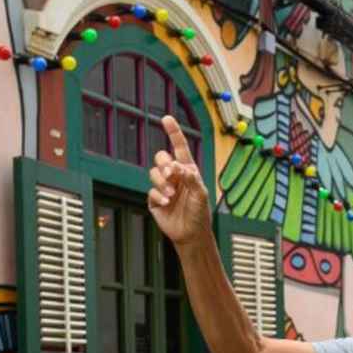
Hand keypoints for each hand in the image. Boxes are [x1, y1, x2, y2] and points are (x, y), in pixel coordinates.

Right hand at [147, 115, 211, 248]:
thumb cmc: (200, 213)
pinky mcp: (154, 199)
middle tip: (172, 174)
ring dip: (162, 182)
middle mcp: (174, 176)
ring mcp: (163, 187)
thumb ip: (192, 179)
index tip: (166, 119)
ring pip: (153, 173)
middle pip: (161, 157)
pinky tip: (167, 202)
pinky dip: (158, 195)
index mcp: (188, 171)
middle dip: (164, 163)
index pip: (179, 148)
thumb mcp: (201, 194)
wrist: (191, 234)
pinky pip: (150, 191)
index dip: (173, 133)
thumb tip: (179, 166)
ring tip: (172, 194)